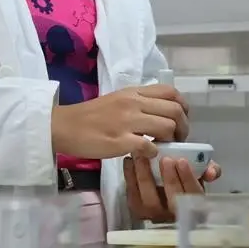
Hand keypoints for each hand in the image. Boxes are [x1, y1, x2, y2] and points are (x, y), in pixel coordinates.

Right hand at [51, 85, 188, 159]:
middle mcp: (133, 103)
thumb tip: (159, 114)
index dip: (183, 107)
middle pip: (174, 110)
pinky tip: (148, 155)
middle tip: (178, 139)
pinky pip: (149, 146)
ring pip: (166, 127)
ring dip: (172, 140)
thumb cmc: (90, 116)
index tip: (181, 120)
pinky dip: (154, 153)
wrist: (64, 126)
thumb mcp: (118, 100)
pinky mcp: (120, 141)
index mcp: (133, 92)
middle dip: (183, 127)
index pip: (171, 92)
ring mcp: (127, 122)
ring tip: (164, 147)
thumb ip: (139, 103)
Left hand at [124, 155, 223, 222]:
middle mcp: (175, 214)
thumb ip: (210, 169)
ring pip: (149, 199)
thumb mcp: (200, 173)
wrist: (162, 186)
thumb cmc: (184, 178)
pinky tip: (130, 161)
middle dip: (169, 179)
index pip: (193, 195)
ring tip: (143, 156)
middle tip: (165, 159)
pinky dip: (130, 176)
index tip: (182, 161)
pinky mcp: (137, 209)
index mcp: (194, 205)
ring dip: (145, 176)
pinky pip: (133, 194)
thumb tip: (212, 172)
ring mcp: (154, 214)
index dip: (188, 179)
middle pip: (172, 200)